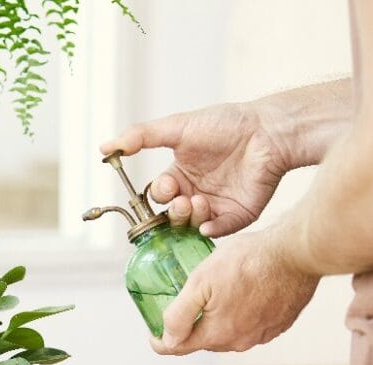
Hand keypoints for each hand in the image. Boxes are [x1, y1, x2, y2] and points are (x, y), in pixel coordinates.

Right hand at [100, 102, 290, 237]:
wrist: (268, 132)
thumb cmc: (226, 124)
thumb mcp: (176, 127)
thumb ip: (139, 137)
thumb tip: (105, 148)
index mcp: (182, 173)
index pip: (160, 194)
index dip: (160, 194)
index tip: (167, 186)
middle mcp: (196, 191)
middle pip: (172, 214)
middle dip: (173, 211)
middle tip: (183, 199)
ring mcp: (217, 205)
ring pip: (191, 225)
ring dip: (189, 217)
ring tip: (200, 201)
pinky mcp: (237, 215)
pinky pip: (217, 232)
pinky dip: (209, 229)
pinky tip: (210, 220)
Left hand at [150, 229, 319, 354]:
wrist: (295, 253)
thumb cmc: (248, 262)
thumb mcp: (201, 281)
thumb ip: (179, 314)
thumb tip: (166, 339)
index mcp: (217, 334)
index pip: (177, 348)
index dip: (160, 341)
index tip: (153, 332)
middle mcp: (239, 341)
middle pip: (203, 340)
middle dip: (190, 327)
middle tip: (183, 304)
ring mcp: (261, 335)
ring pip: (227, 333)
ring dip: (217, 320)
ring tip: (213, 295)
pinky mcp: (278, 324)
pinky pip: (250, 325)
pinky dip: (240, 314)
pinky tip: (240, 293)